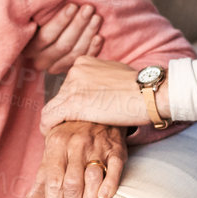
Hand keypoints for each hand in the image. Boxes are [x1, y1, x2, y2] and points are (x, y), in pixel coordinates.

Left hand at [24, 120, 126, 197]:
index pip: (52, 182)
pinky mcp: (116, 149)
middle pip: (71, 184)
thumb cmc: (71, 134)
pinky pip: (114, 167)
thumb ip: (43, 175)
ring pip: (91, 179)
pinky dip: (110, 183)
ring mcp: (97, 147)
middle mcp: (76, 146)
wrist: (96, 107)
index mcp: (56, 146)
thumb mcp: (52, 149)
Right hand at [27, 2, 104, 73]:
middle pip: (62, 45)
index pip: (46, 37)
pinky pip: (83, 60)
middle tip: (89, 8)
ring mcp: (55, 67)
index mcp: (28, 47)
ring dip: (87, 34)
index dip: (61, 21)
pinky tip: (99, 36)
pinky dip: (93, 49)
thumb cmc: (41, 21)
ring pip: (74, 53)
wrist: (48, 38)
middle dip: (78, 25)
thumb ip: (41, 12)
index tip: (73, 6)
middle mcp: (40, 61)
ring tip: (96, 18)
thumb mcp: (36, 16)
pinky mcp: (69, 70)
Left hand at [40, 56, 157, 133]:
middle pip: (62, 95)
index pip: (70, 85)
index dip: (73, 100)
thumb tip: (99, 89)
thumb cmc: (140, 88)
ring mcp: (72, 86)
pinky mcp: (72, 104)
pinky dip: (47, 127)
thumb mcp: (116, 75)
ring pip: (54, 107)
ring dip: (58, 121)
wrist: (149, 93)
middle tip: (71, 126)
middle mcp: (75, 71)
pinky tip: (50, 135)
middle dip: (66, 111)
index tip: (77, 113)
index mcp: (84, 62)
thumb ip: (102, 79)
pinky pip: (49, 117)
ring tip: (61, 133)